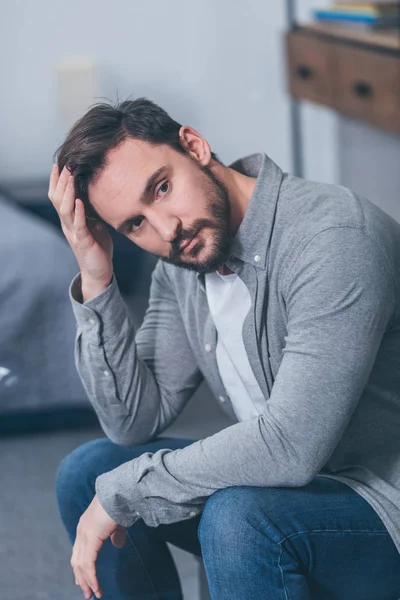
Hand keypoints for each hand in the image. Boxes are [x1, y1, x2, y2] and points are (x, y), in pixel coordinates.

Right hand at [48, 163, 113, 295]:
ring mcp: (74, 233)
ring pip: (65, 209)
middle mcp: (68, 225)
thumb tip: (96, 194)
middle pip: (57, 200)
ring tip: (70, 177)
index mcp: (70, 220)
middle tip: (64, 165)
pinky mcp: (83, 241)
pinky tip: (80, 201)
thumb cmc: (98, 248)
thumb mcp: (95, 225)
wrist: (99, 272)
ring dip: (67, 192)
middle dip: (61, 182)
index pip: (58, 197)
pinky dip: (79, 212)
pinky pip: (79, 225)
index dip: (56, 181)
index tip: (58, 164)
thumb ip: (92, 211)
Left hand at [71, 495, 126, 598]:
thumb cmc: (121, 503)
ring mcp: (85, 534)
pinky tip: (96, 587)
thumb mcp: (117, 522)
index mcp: (86, 525)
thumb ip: (115, 534)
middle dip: (81, 577)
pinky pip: (88, 564)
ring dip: (86, 581)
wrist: (121, 492)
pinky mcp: (91, 538)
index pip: (79, 550)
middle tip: (86, 592)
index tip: (83, 580)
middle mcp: (82, 530)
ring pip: (81, 565)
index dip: (80, 566)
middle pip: (76, 560)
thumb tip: (117, 544)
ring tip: (92, 593)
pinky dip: (91, 578)